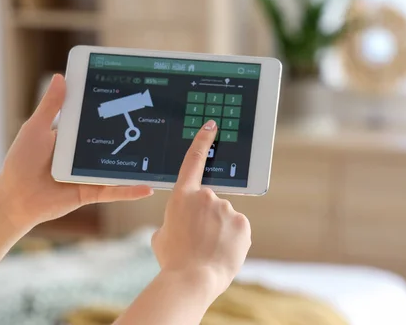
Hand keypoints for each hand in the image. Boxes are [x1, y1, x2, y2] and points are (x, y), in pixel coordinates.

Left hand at [0, 74, 152, 228]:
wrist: (14, 198)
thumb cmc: (21, 162)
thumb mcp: (36, 128)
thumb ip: (51, 106)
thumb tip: (60, 77)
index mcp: (76, 137)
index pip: (100, 122)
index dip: (116, 112)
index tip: (134, 99)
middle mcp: (87, 155)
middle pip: (115, 143)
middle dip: (136, 136)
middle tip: (157, 124)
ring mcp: (92, 174)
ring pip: (120, 168)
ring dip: (140, 165)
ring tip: (160, 157)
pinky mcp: (92, 193)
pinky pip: (114, 191)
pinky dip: (131, 190)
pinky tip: (148, 187)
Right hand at [151, 120, 250, 299]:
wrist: (192, 279)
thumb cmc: (172, 259)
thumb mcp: (162, 236)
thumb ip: (174, 221)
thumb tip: (181, 224)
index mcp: (183, 196)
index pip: (194, 160)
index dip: (203, 140)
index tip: (212, 125)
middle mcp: (207, 196)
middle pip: (210, 204)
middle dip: (206, 219)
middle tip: (198, 240)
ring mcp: (227, 209)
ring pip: (225, 218)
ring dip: (220, 231)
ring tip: (208, 251)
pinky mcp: (243, 223)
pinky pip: (238, 230)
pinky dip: (232, 240)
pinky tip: (222, 253)